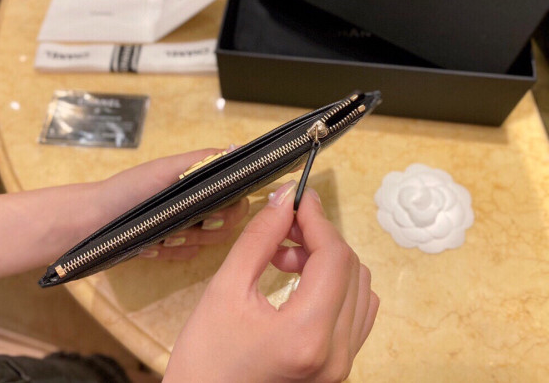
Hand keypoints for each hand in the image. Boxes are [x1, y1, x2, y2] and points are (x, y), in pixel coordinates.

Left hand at [98, 148, 249, 260]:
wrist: (91, 223)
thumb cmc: (128, 190)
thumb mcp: (165, 170)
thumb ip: (202, 161)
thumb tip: (236, 149)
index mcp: (201, 183)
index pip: (237, 198)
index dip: (231, 207)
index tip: (210, 212)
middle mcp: (199, 203)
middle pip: (229, 223)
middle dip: (207, 227)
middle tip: (181, 225)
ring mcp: (187, 227)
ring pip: (211, 241)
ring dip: (187, 238)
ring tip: (162, 235)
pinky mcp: (174, 247)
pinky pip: (189, 254)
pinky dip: (171, 251)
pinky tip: (152, 246)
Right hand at [164, 181, 378, 381]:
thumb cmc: (204, 361)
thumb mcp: (225, 290)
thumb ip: (259, 239)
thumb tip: (285, 198)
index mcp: (307, 335)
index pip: (333, 257)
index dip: (317, 219)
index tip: (299, 198)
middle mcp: (336, 354)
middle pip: (351, 269)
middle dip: (319, 238)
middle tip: (283, 230)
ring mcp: (342, 365)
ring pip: (359, 288)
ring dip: (328, 262)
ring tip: (286, 259)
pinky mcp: (339, 368)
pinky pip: (356, 313)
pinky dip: (335, 286)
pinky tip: (301, 282)